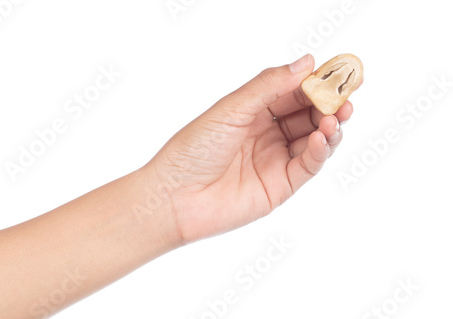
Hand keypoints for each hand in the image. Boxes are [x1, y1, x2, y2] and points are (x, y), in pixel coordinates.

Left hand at [148, 54, 356, 242]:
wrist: (175, 197)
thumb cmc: (193, 150)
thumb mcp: (231, 109)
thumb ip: (268, 86)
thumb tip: (306, 63)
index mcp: (253, 111)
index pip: (293, 92)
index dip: (316, 83)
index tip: (338, 72)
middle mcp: (267, 134)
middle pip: (308, 115)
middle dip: (329, 105)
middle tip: (345, 97)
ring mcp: (275, 160)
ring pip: (314, 140)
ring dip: (329, 127)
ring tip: (336, 117)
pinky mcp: (280, 185)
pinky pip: (307, 166)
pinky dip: (319, 151)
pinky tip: (321, 138)